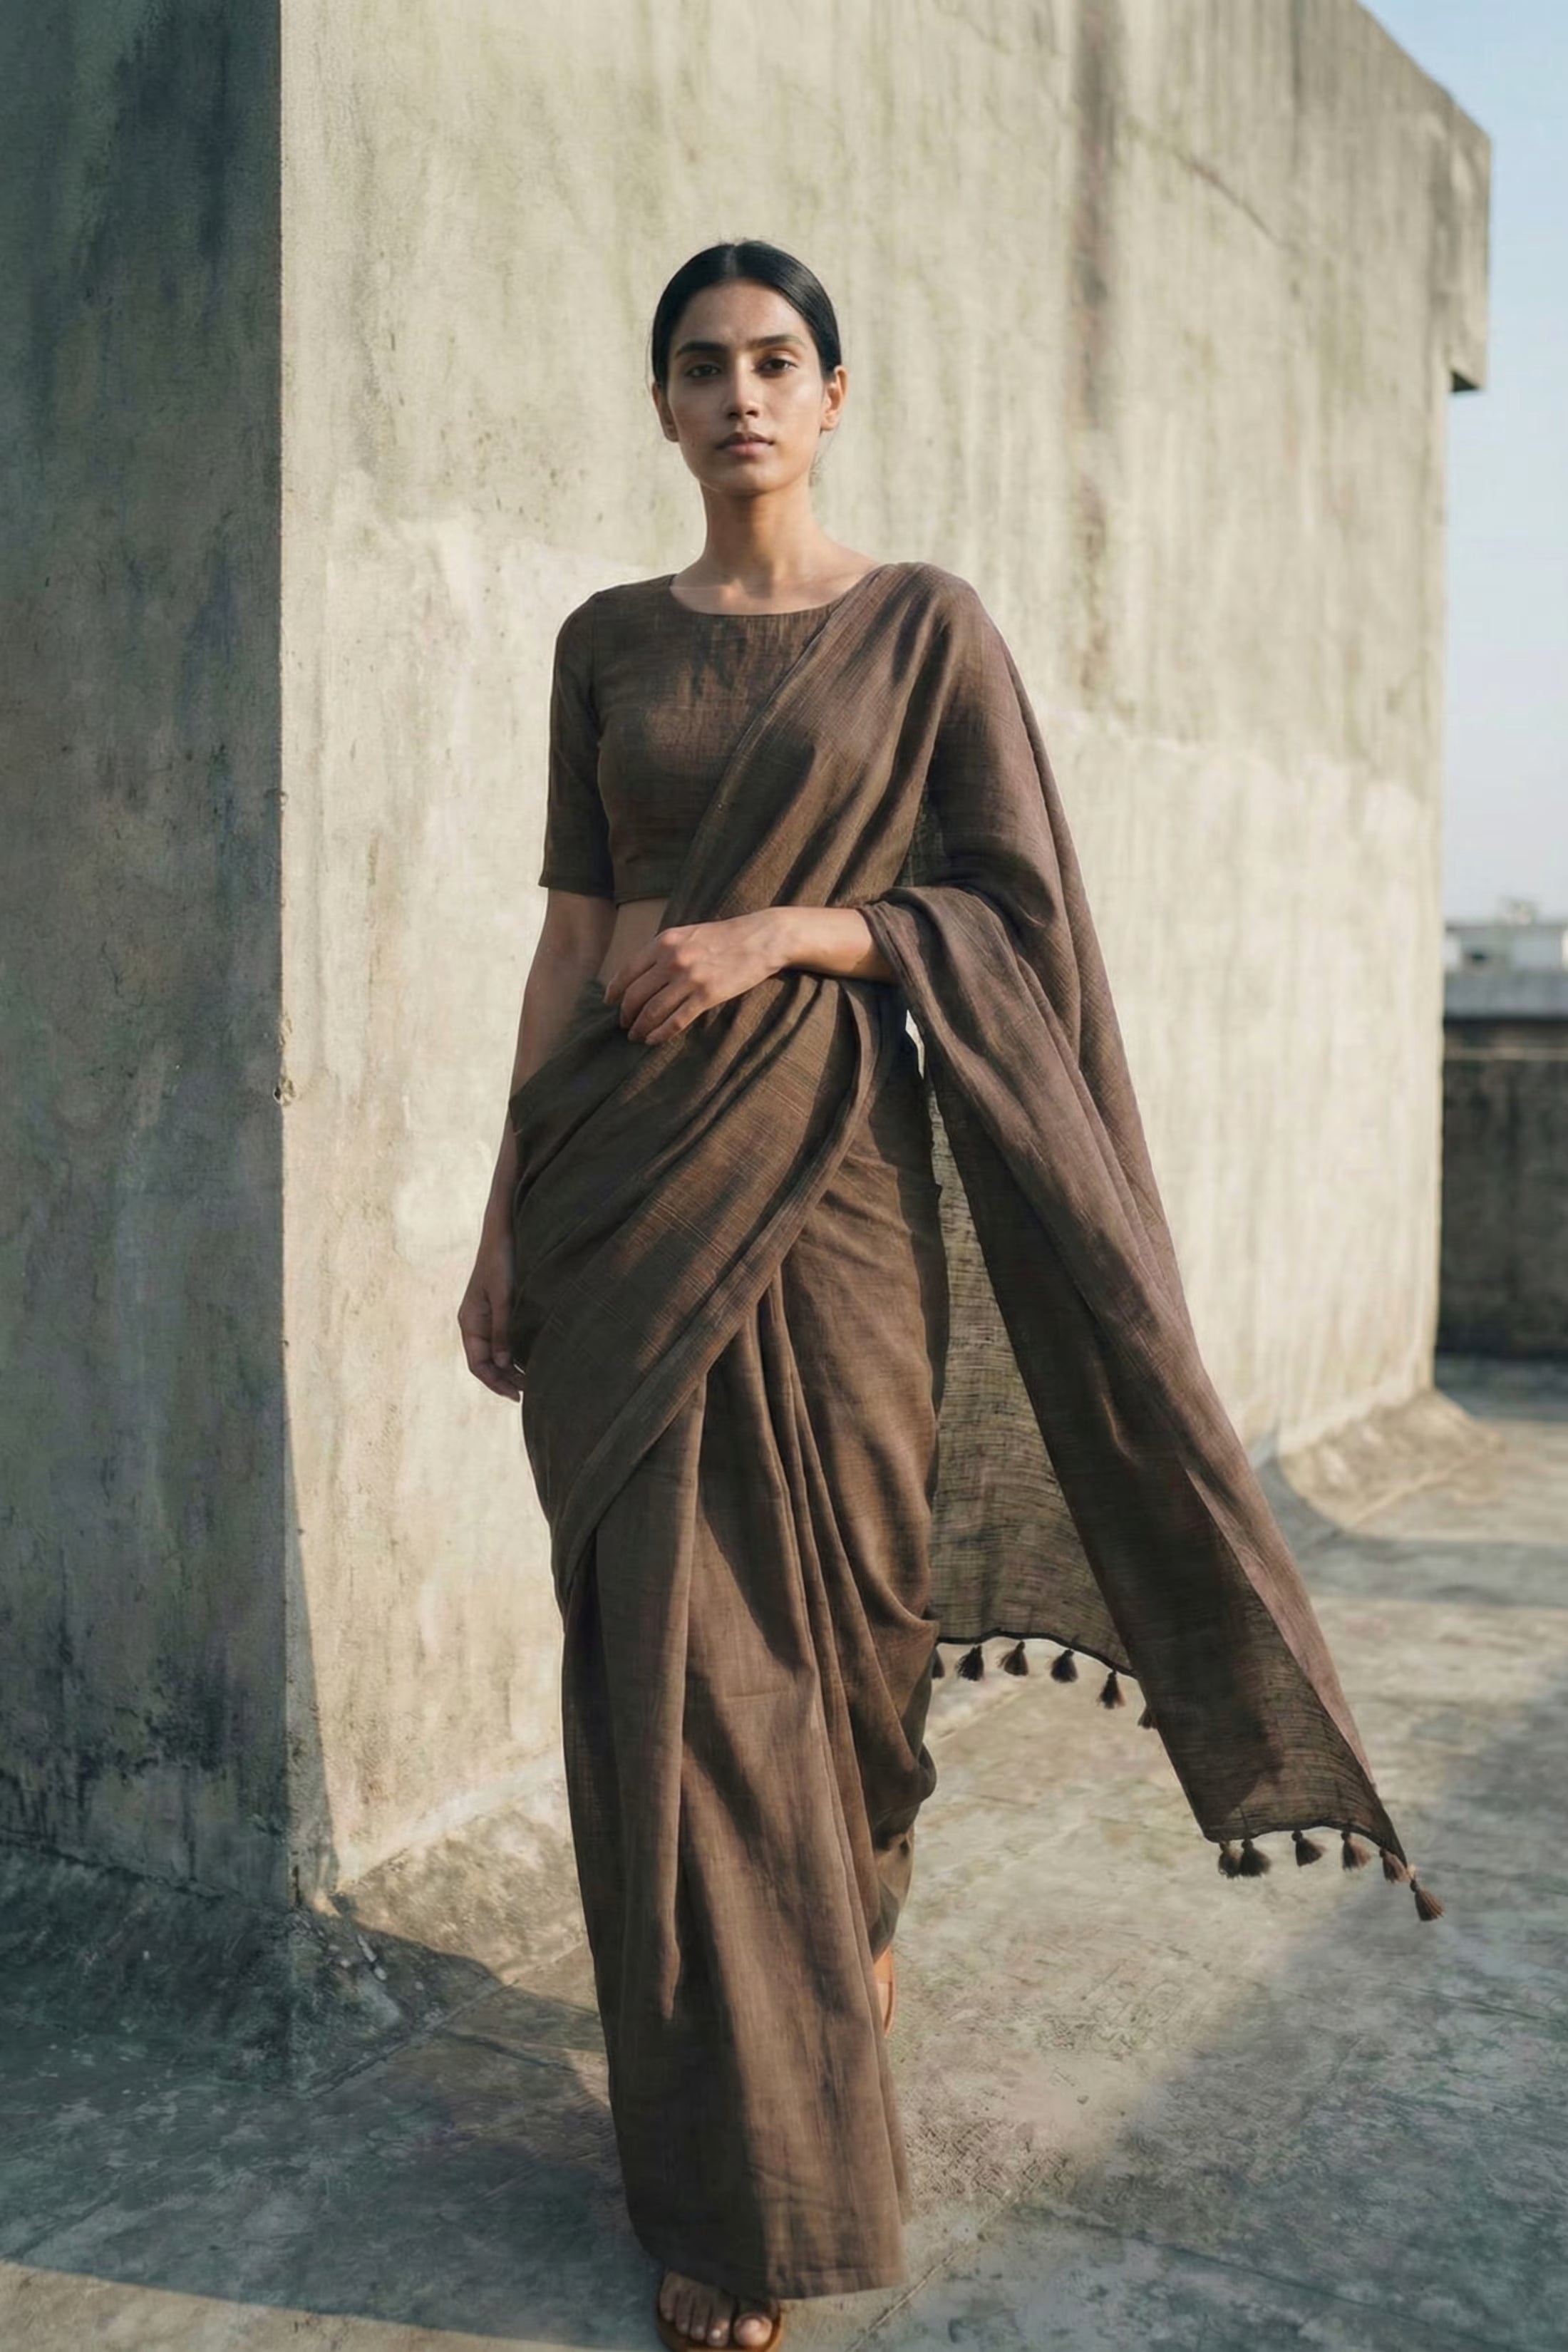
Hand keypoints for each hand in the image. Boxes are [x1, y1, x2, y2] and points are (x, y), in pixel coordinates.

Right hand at [458, 1229, 522, 1401]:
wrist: (503, 1232)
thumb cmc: (502, 1260)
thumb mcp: (504, 1297)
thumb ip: (503, 1329)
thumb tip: (503, 1363)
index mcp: (470, 1322)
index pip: (478, 1365)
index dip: (496, 1382)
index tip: (517, 1395)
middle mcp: (475, 1323)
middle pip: (487, 1363)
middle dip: (505, 1379)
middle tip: (531, 1392)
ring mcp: (486, 1317)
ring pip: (496, 1353)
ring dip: (512, 1368)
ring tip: (534, 1381)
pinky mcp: (499, 1309)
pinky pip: (504, 1339)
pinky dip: (516, 1352)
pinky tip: (533, 1359)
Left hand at [603, 913, 783, 1044]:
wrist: (760, 938)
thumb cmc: (724, 937)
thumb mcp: (687, 934)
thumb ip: (663, 950)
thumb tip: (640, 974)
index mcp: (663, 942)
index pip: (628, 971)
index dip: (615, 991)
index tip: (610, 1002)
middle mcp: (671, 960)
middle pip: (636, 995)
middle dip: (625, 1014)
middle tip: (623, 1025)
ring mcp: (689, 979)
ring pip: (652, 1011)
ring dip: (640, 1028)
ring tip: (636, 1036)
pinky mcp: (706, 996)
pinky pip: (676, 1021)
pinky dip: (660, 1034)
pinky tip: (653, 1041)